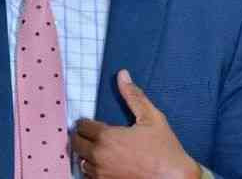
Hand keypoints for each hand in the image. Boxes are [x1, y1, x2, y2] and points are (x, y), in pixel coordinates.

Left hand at [71, 70, 200, 178]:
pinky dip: (93, 169)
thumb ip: (133, 96)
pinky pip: (89, 176)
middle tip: (91, 134)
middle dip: (82, 136)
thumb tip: (122, 74)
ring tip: (98, 149)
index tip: (91, 123)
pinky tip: (104, 164)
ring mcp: (102, 174)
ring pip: (81, 161)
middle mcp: (99, 156)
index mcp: (107, 137)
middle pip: (76, 143)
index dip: (86, 122)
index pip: (82, 126)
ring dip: (86, 154)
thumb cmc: (165, 149)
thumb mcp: (151, 118)